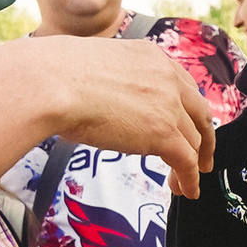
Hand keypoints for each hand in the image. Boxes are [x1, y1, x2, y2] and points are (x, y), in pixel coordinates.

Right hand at [0, 34, 216, 197]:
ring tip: (190, 183)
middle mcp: (165, 75)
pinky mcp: (163, 132)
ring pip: (194, 139)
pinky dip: (189, 179)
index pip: (180, 82)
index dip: (186, 107)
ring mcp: (167, 103)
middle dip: (201, 135)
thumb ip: (94, 77)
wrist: (44, 82)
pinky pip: (186, 161)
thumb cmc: (46, 72)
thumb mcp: (80, 65)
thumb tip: (69, 86)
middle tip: (201, 156)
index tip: (186, 122)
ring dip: (194, 163)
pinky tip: (185, 192)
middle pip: (197, 110)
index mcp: (147, 54)